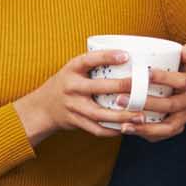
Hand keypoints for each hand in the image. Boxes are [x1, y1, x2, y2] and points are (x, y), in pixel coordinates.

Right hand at [12, 43, 185, 144]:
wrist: (43, 108)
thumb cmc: (66, 84)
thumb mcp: (74, 70)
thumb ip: (94, 65)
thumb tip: (130, 57)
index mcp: (71, 69)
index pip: (89, 59)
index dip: (107, 56)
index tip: (126, 55)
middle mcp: (71, 87)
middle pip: (98, 87)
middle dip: (123, 87)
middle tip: (143, 86)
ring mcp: (72, 106)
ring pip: (100, 113)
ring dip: (122, 116)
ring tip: (141, 116)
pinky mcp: (75, 122)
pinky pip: (97, 129)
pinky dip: (113, 130)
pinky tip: (128, 128)